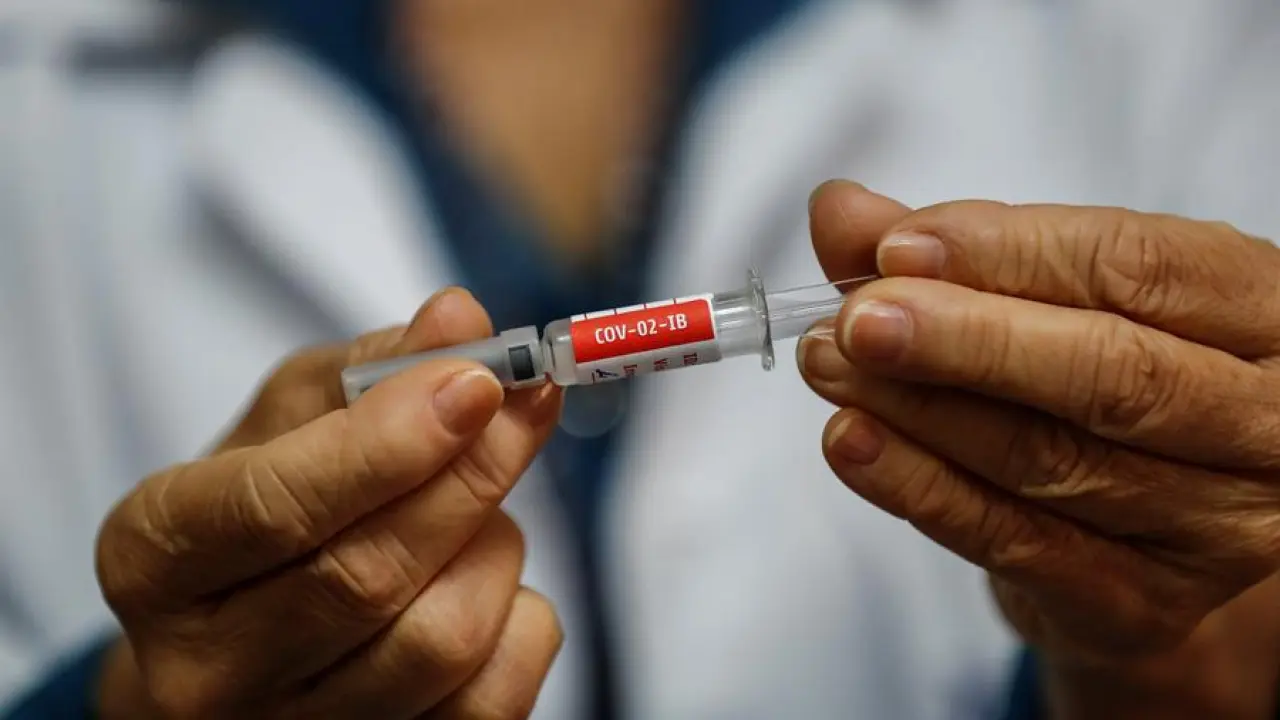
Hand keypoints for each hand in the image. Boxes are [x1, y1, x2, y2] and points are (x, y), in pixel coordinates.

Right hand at [94, 288, 563, 718]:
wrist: (230, 649)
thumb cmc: (255, 514)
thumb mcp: (281, 423)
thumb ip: (367, 369)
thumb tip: (460, 319)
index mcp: (153, 557)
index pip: (273, 506)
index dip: (386, 443)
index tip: (476, 381)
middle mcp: (205, 671)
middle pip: (369, 575)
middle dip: (471, 474)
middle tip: (526, 403)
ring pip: (443, 639)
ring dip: (492, 546)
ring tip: (480, 508)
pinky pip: (494, 697)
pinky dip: (521, 618)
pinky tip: (487, 581)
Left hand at [800, 181, 1279, 716]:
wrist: (1152, 525)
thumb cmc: (1104, 373)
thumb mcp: (1057, 294)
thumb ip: (954, 250)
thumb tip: (840, 210)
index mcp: (1260, 314)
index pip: (1143, 267)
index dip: (1012, 254)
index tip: (898, 246)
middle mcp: (1263, 424)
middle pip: (1111, 375)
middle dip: (968, 341)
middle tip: (857, 319)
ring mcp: (1214, 527)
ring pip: (1052, 459)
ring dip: (920, 410)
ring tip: (829, 365)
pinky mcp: (1142, 603)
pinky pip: (1016, 540)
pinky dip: (920, 488)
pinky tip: (850, 442)